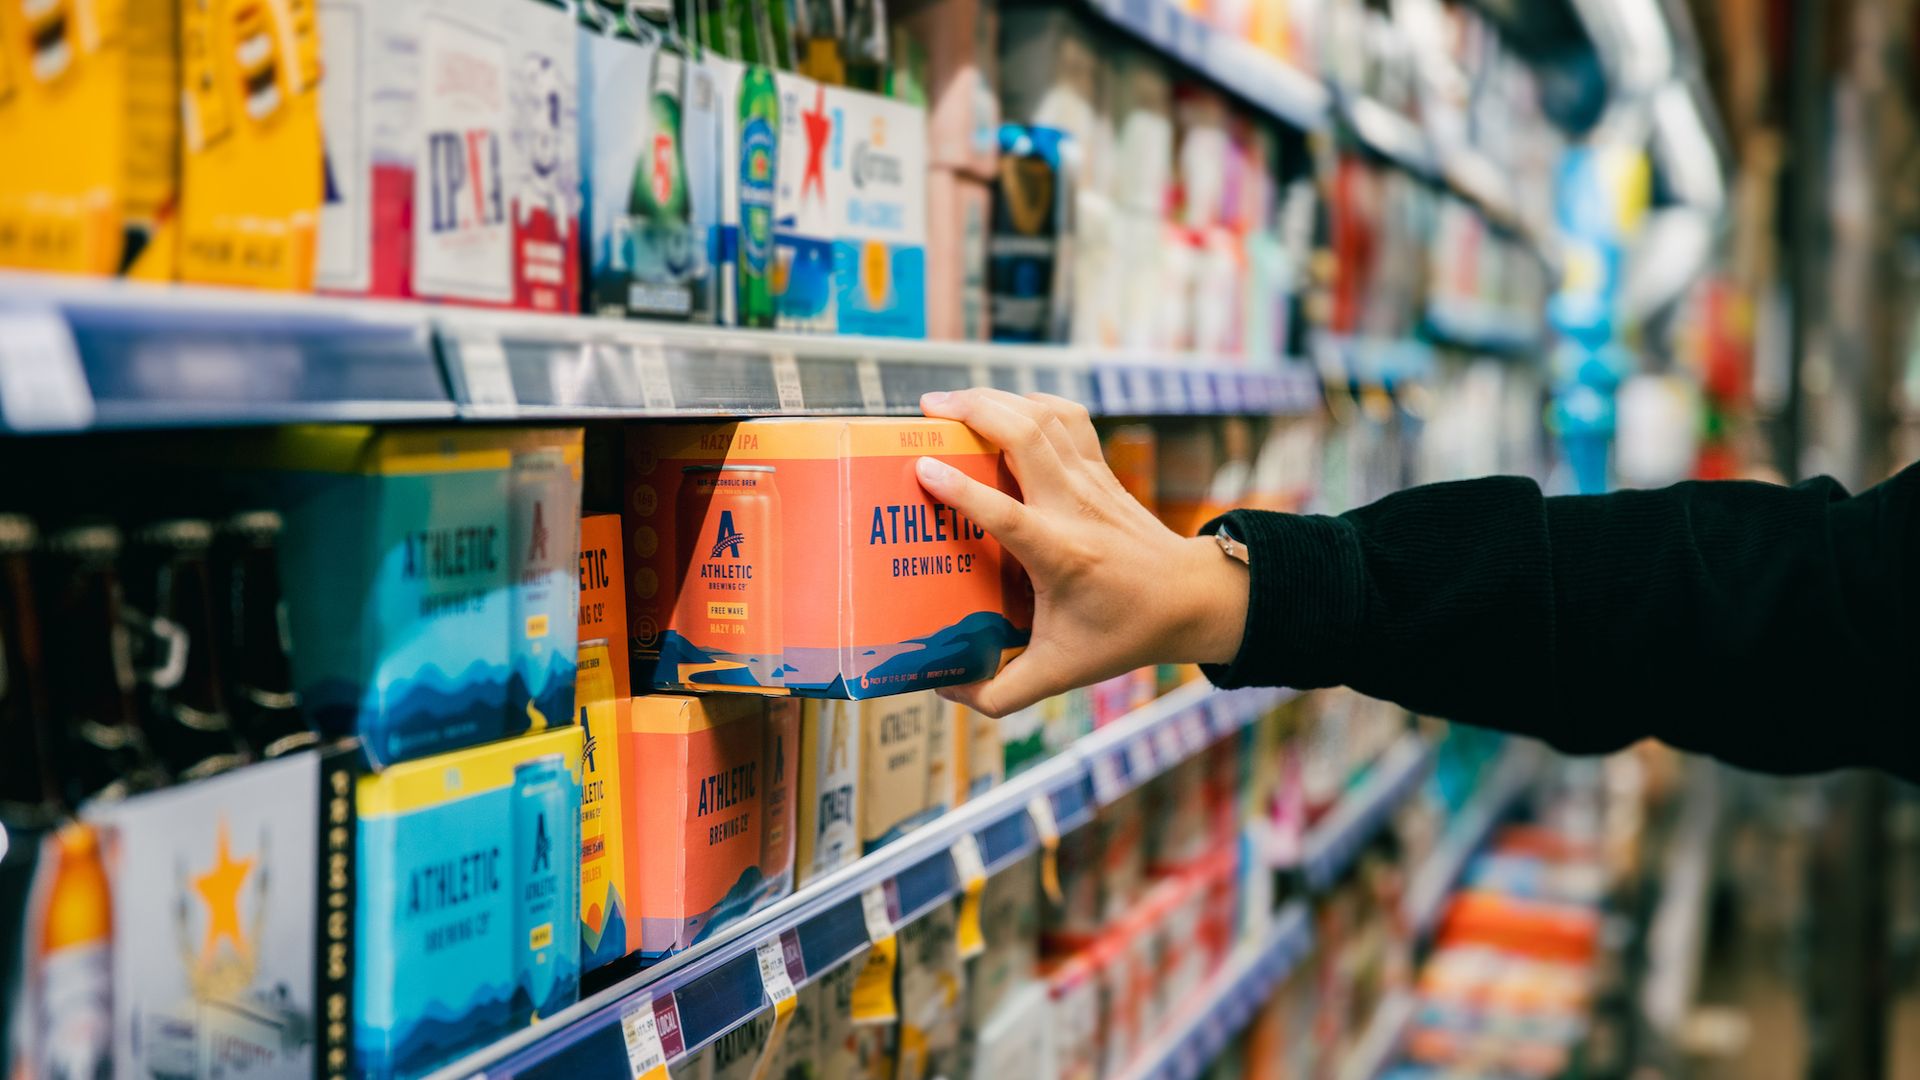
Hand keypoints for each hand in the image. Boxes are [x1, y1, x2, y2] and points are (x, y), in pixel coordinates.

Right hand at [915, 388, 1249, 716]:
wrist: (1190, 599)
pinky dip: (1033, 402)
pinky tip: (1005, 405)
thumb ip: (999, 693)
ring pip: (1046, 417)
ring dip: (997, 398)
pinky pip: (1067, 418)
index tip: (924, 467)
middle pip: (1027, 438)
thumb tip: (943, 690)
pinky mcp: (1101, 469)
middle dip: (975, 411)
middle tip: (927, 409)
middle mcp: (1077, 508)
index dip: (964, 490)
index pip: (1008, 514)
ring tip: (951, 401)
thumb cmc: (1123, 634)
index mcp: (1063, 556)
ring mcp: (1092, 481)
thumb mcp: (1060, 674)